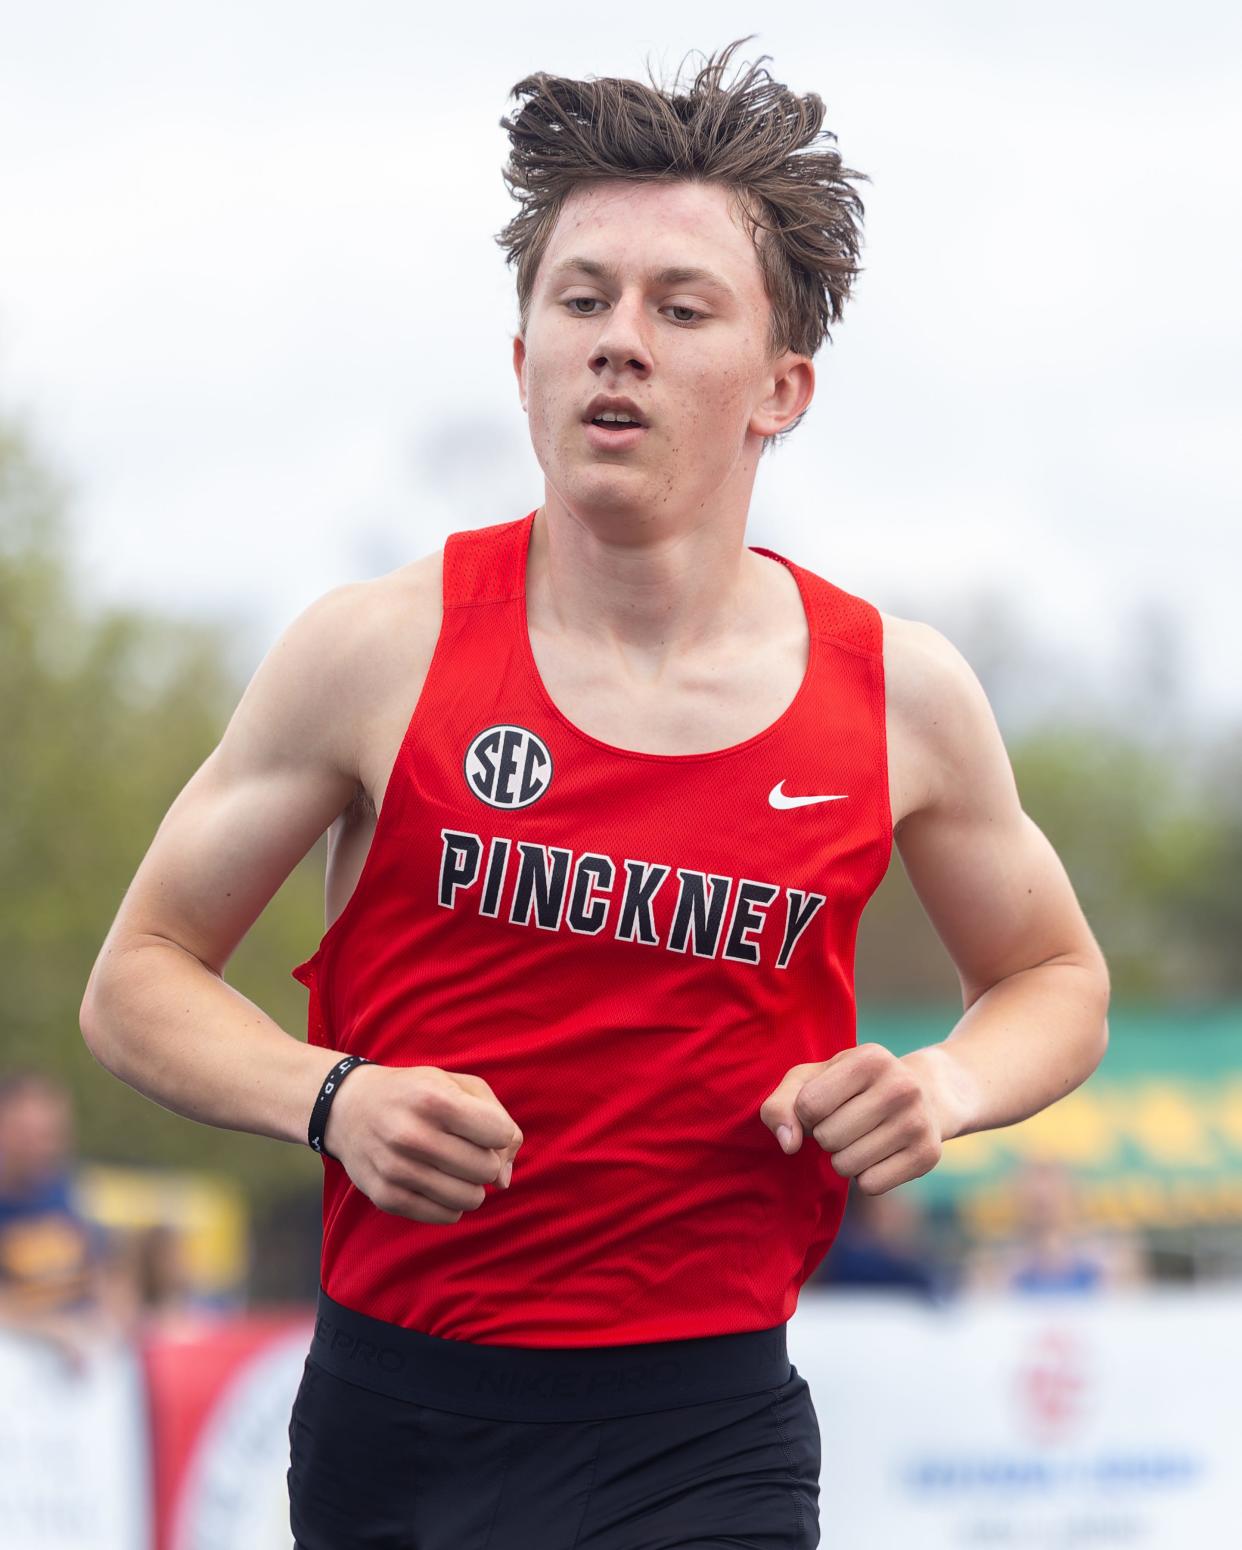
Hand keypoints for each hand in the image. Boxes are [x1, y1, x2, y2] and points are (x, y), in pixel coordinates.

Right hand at [324, 1064, 522, 1223]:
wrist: (350, 1107)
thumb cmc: (417, 1094)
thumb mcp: (459, 1085)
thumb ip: (499, 1121)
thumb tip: (506, 1181)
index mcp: (433, 1099)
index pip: (500, 1133)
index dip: (498, 1131)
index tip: (481, 1125)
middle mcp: (412, 1135)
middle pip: (487, 1169)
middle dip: (487, 1160)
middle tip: (466, 1148)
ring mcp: (396, 1169)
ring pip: (470, 1198)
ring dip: (472, 1185)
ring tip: (454, 1167)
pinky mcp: (386, 1197)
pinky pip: (446, 1216)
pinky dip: (451, 1202)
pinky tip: (437, 1181)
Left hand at [759, 1043, 946, 1195]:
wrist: (927, 1095)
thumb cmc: (853, 1087)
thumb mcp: (813, 1079)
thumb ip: (781, 1104)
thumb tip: (788, 1145)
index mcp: (869, 1058)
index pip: (808, 1105)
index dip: (806, 1113)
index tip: (826, 1103)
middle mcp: (900, 1087)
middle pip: (827, 1137)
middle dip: (826, 1136)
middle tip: (848, 1121)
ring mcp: (918, 1121)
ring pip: (846, 1165)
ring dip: (843, 1158)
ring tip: (862, 1137)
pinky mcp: (928, 1155)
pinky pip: (870, 1185)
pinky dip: (865, 1177)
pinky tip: (880, 1154)